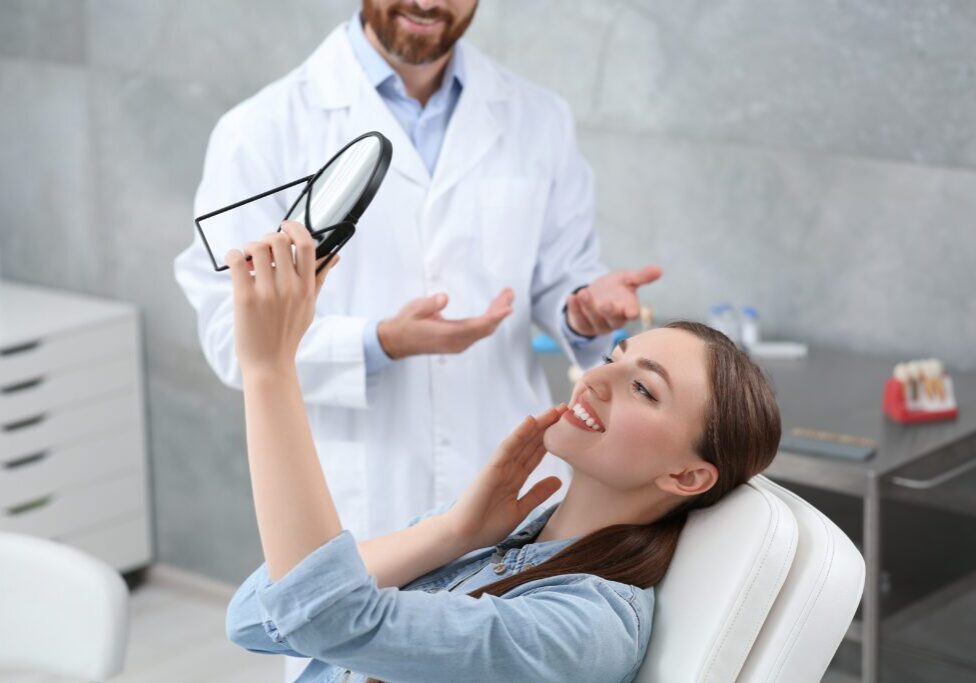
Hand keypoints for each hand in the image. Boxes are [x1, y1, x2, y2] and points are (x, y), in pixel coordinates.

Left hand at [225, 221, 337, 374]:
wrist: (269, 364)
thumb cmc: (288, 334)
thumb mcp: (310, 306)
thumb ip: (319, 279)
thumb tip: (335, 257)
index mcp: (306, 287)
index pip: (307, 245)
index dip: (295, 228)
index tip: (285, 225)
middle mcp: (289, 288)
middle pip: (279, 240)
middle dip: (268, 237)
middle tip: (262, 249)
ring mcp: (267, 292)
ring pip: (258, 247)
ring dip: (250, 246)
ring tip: (248, 258)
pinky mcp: (245, 298)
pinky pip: (237, 260)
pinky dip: (233, 255)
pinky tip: (235, 262)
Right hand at [377, 288, 513, 358]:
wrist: (397, 342)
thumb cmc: (406, 324)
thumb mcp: (414, 310)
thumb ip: (429, 304)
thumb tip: (444, 298)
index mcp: (447, 334)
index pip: (477, 326)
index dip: (494, 316)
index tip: (507, 308)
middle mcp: (456, 342)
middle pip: (485, 328)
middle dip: (499, 311)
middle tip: (509, 293)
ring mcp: (457, 344)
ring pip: (483, 330)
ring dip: (495, 315)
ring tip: (504, 297)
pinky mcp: (457, 342)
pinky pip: (478, 332)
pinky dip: (488, 320)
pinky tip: (493, 310)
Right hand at [443, 405, 566, 552]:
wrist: (464, 536)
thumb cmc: (487, 526)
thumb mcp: (520, 509)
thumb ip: (537, 494)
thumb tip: (558, 480)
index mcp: (515, 478)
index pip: (536, 454)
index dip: (551, 440)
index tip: (568, 427)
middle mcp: (508, 468)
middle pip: (531, 443)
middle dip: (548, 426)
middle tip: (567, 409)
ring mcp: (499, 467)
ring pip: (522, 441)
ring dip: (537, 425)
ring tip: (555, 410)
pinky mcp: (491, 469)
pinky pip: (507, 448)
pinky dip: (518, 434)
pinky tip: (530, 422)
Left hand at [565, 265, 661, 336]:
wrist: (595, 297)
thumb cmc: (615, 290)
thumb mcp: (627, 280)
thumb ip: (641, 276)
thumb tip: (659, 269)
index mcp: (628, 310)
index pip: (632, 314)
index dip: (631, 312)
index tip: (632, 311)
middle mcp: (614, 320)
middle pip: (612, 319)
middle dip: (608, 312)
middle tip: (605, 304)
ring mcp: (598, 324)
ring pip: (594, 318)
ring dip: (588, 306)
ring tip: (583, 292)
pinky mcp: (583, 325)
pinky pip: (579, 318)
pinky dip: (574, 308)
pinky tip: (571, 296)